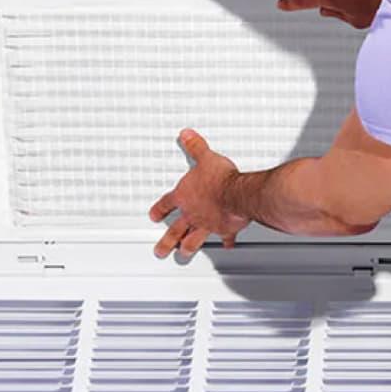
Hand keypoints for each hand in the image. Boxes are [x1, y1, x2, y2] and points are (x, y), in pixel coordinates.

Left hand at [146, 129, 248, 258]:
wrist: (236, 193)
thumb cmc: (220, 180)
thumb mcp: (205, 158)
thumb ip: (195, 147)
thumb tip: (187, 136)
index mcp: (185, 197)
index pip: (167, 204)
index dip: (159, 210)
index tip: (154, 216)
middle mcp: (193, 214)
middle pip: (175, 231)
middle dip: (166, 242)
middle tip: (160, 251)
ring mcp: (207, 224)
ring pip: (193, 240)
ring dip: (186, 248)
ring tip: (182, 255)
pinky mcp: (224, 229)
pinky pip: (224, 237)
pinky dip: (225, 241)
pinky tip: (226, 244)